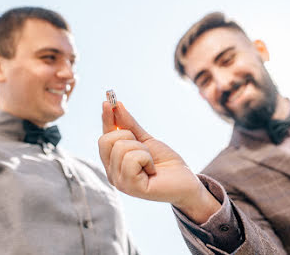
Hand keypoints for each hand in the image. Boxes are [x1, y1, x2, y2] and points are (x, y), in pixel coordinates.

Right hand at [98, 101, 220, 223]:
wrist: (186, 181)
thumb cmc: (165, 162)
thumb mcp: (145, 139)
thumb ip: (128, 125)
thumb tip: (115, 105)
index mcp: (113, 163)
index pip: (104, 137)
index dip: (107, 119)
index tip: (108, 101)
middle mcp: (112, 173)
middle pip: (106, 140)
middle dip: (129, 136)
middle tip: (144, 150)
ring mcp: (119, 182)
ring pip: (121, 147)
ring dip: (142, 150)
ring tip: (150, 163)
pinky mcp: (131, 187)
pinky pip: (132, 158)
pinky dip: (146, 159)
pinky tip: (152, 170)